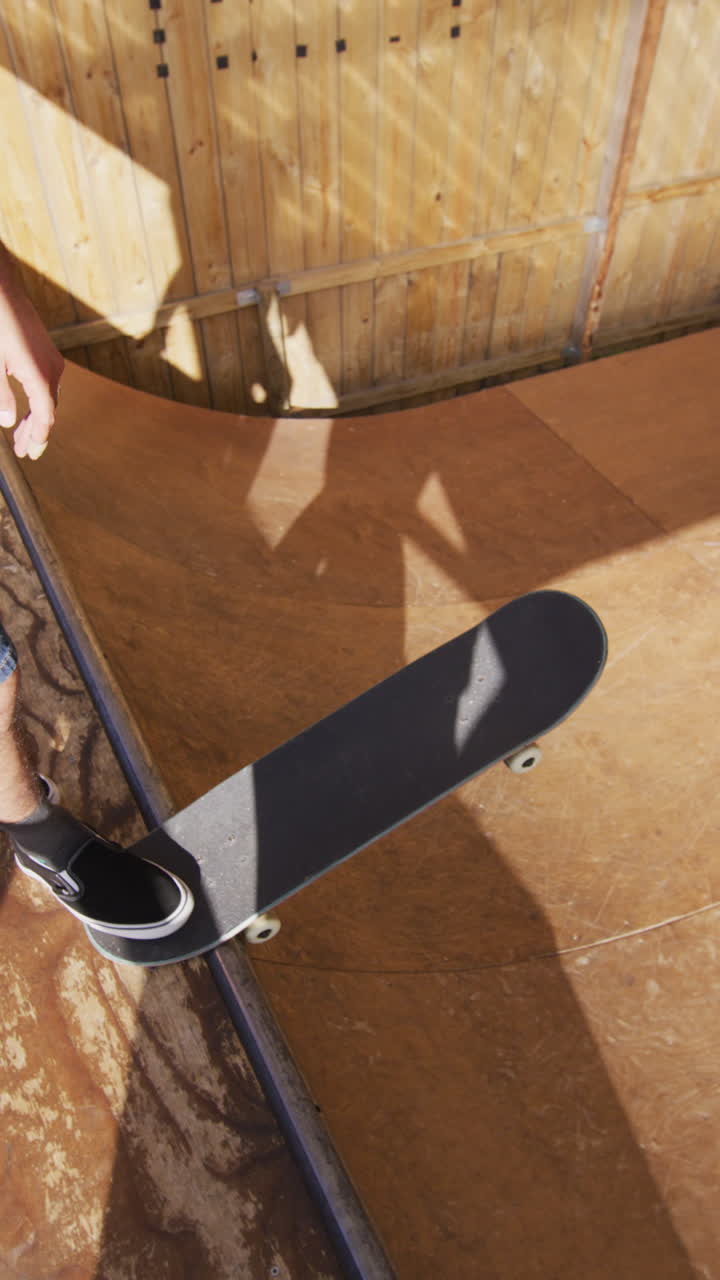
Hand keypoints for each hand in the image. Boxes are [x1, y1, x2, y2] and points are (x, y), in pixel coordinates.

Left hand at [0, 247, 63, 459]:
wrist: (1, 287)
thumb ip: (0, 395)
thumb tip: (7, 423)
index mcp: (39, 377)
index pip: (45, 418)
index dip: (38, 438)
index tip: (31, 454)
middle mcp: (52, 370)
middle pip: (48, 411)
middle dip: (36, 432)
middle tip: (25, 451)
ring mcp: (52, 360)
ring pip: (48, 398)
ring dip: (36, 417)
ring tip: (23, 435)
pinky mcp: (46, 353)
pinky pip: (46, 385)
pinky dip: (37, 401)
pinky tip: (26, 407)